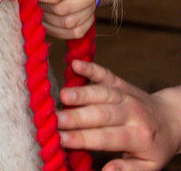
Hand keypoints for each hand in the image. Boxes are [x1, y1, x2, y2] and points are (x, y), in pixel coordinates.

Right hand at [58, 60, 180, 170]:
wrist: (172, 119)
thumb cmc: (155, 145)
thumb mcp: (148, 165)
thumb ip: (127, 169)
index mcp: (138, 137)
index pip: (107, 138)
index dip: (83, 138)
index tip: (62, 139)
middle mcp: (132, 114)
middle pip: (101, 114)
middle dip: (76, 117)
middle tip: (54, 119)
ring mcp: (126, 95)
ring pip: (101, 93)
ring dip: (81, 93)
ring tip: (62, 96)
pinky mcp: (121, 82)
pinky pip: (105, 73)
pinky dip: (90, 68)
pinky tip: (75, 64)